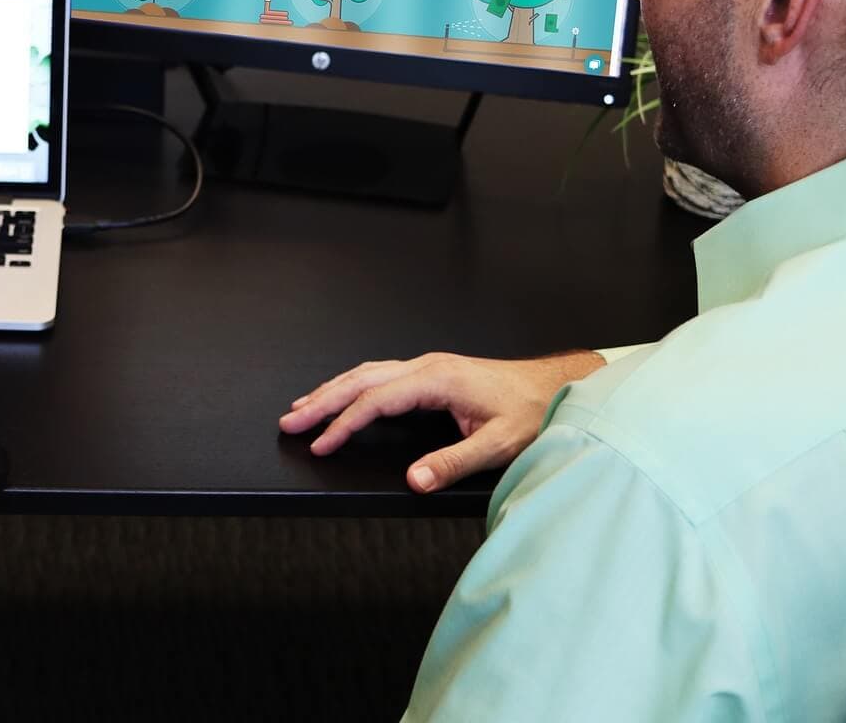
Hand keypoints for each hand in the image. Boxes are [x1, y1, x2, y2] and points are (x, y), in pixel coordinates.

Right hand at [279, 351, 604, 491]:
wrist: (555, 387)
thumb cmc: (532, 412)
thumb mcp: (500, 443)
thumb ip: (454, 462)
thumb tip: (415, 480)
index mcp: (437, 379)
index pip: (376, 401)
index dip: (343, 424)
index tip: (320, 445)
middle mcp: (427, 367)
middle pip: (360, 380)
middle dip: (321, 401)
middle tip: (289, 422)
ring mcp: (428, 366)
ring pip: (367, 373)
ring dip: (332, 390)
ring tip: (303, 408)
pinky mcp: (432, 373)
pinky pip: (380, 375)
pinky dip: (353, 386)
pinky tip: (344, 395)